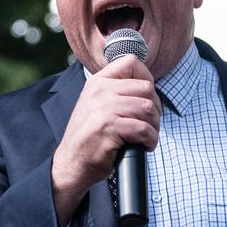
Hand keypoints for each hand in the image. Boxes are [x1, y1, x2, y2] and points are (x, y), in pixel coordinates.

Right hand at [51, 55, 161, 223]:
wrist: (71, 163)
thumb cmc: (91, 137)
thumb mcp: (97, 105)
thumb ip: (117, 91)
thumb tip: (148, 85)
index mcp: (98, 82)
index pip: (131, 62)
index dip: (147, 78)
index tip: (147, 98)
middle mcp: (99, 91)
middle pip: (146, 88)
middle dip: (155, 108)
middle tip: (150, 124)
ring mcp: (103, 109)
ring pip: (148, 108)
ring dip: (154, 126)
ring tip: (147, 137)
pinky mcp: (109, 128)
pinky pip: (144, 129)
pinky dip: (150, 140)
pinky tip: (144, 146)